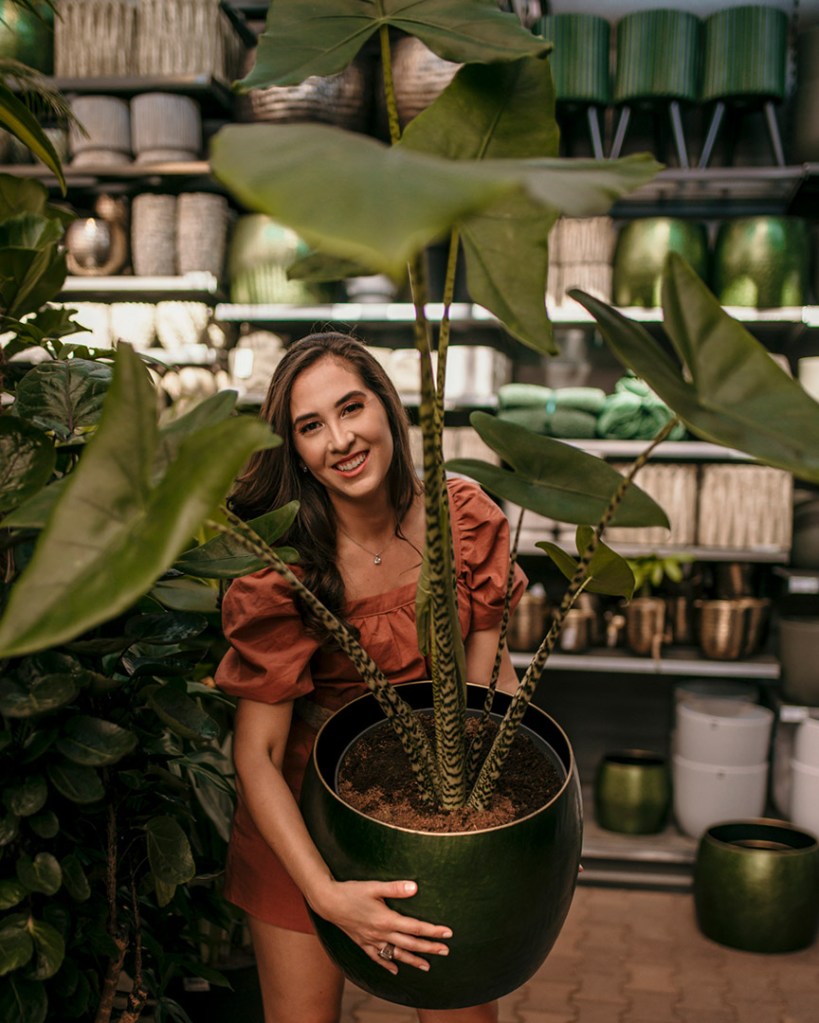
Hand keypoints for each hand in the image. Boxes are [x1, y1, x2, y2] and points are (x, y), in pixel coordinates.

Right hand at [311, 878, 451, 973]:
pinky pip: (377, 958)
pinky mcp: (362, 943)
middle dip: (429, 948)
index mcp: (387, 920)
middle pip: (410, 944)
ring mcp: (371, 941)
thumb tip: (415, 888)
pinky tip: (395, 971)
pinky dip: (387, 965)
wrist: (328, 902)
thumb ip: (395, 888)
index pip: (415, 928)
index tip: (448, 933)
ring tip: (427, 967)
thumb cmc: (351, 892)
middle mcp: (381, 934)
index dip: (433, 931)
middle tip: (445, 951)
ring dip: (413, 961)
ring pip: (396, 954)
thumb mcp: (374, 887)